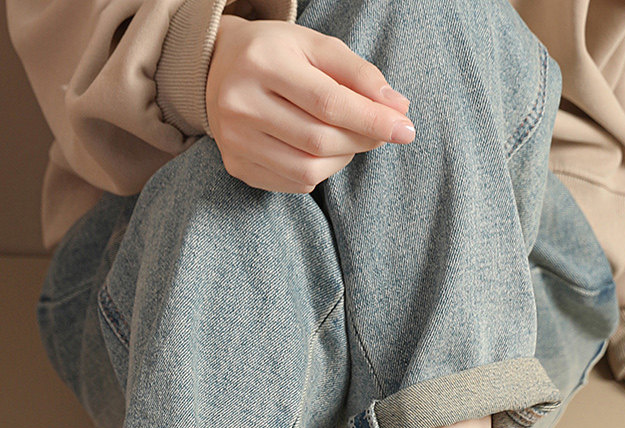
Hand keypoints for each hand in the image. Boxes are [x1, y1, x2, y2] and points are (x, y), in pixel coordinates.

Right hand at [206, 15, 415, 193]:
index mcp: (263, 63)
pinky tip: (321, 151)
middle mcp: (241, 103)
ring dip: (342, 159)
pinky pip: (292, 183)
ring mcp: (235, 140)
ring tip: (349, 139)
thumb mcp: (316, 46)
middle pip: (318, 140)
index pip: (328, 102)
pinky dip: (320, 171)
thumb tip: (398, 108)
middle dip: (360, 140)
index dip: (372, 120)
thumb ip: (358, 74)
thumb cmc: (278, 54)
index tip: (405, 128)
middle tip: (380, 132)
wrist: (218, 68)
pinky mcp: (236, 165)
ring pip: (307, 169)